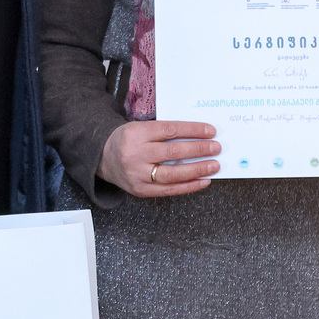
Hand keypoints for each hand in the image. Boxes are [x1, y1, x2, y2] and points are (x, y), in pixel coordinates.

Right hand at [98, 120, 219, 197]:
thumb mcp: (140, 128)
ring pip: (172, 174)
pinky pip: (169, 190)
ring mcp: (138, 175)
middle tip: (216, 148)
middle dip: (198, 150)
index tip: (210, 131)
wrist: (103, 157)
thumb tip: (198, 135)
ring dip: (197, 170)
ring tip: (214, 165)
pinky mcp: (141, 190)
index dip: (192, 130)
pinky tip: (203, 180)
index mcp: (137, 134)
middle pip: (172, 153)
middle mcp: (136, 155)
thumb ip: (164, 132)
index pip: (169, 130)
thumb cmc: (128, 140)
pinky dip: (188, 186)